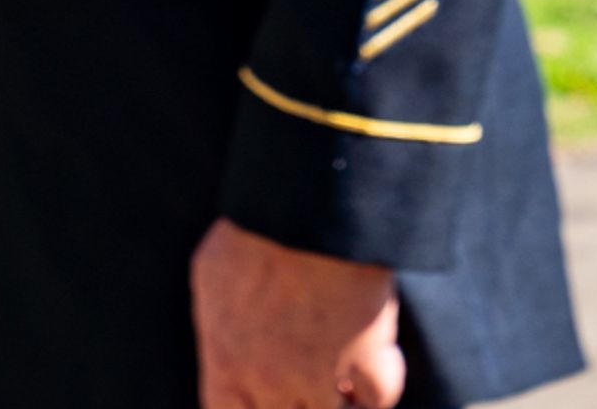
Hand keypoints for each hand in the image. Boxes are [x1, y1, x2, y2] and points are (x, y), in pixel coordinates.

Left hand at [191, 218, 402, 408]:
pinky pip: (379, 395)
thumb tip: (223, 325)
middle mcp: (269, 382)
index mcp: (227, 363)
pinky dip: (382, 381)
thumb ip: (218, 313)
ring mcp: (318, 375)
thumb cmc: (256, 229)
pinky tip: (381, 353)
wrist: (307, 206)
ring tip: (349, 377)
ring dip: (345, 400)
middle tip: (314, 378)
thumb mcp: (215, 270)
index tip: (273, 395)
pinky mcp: (364, 357)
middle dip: (302, 401)